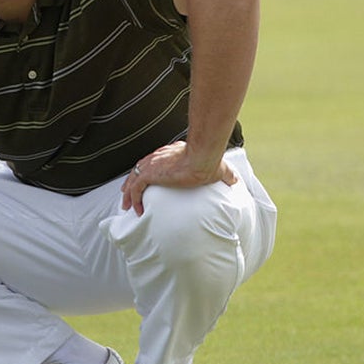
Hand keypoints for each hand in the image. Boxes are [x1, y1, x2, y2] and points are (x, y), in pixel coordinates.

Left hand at [121, 141, 237, 215]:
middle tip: (128, 195)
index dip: (146, 174)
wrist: (203, 157)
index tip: (145, 183)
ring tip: (128, 207)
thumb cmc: (211, 161)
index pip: (152, 163)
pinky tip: (137, 210)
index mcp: (169, 154)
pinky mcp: (150, 173)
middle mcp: (157, 157)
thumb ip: (225, 175)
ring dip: (128, 194)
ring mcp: (151, 165)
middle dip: (131, 183)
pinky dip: (133, 199)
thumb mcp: (219, 169)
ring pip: (132, 180)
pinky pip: (135, 189)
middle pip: (137, 170)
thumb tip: (235, 181)